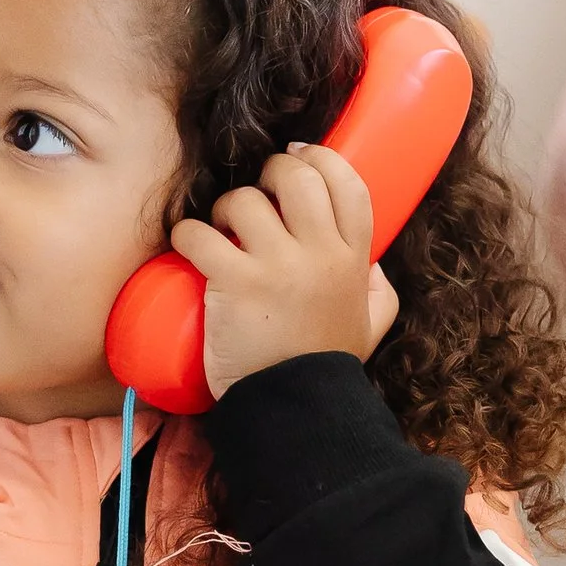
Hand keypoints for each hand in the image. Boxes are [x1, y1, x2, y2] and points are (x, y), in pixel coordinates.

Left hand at [170, 142, 399, 398]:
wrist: (295, 409)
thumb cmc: (325, 365)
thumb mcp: (370, 326)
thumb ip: (379, 292)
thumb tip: (372, 264)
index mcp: (354, 258)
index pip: (347, 182)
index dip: (319, 158)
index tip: (296, 156)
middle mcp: (321, 254)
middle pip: (296, 177)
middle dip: (268, 174)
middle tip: (253, 197)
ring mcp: (278, 266)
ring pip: (244, 200)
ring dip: (224, 209)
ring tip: (219, 232)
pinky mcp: (235, 283)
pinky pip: (199, 233)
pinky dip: (186, 235)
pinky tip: (188, 248)